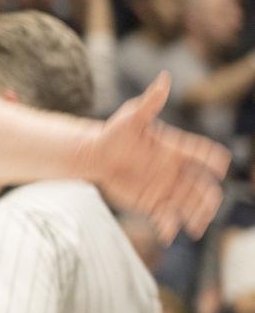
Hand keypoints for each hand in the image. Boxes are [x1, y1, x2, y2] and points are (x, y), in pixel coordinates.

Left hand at [90, 73, 230, 238]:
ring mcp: (166, 186)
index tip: (219, 166)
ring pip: (190, 204)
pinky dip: (169, 226)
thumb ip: (151, 102)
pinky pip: (166, 216)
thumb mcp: (131, 117)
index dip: (213, 160)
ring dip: (196, 217)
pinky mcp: (152, 201)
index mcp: (176, 148)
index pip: (203, 153)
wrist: (94, 154)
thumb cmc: (113, 133)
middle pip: (203, 186)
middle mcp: (176, 169)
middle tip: (208, 207)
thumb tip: (164, 78)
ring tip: (194, 228)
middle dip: (209, 198)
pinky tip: (167, 234)